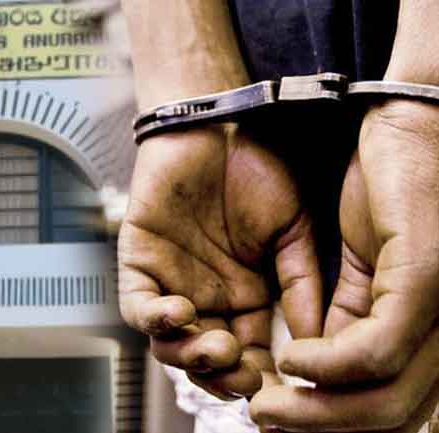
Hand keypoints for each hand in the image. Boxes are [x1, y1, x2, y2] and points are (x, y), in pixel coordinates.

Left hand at [118, 125, 322, 397]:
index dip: (258, 374)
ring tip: (217, 347)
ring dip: (190, 356)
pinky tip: (182, 311)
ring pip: (168, 343)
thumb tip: (316, 339)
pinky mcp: (140, 262)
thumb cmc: (255, 171)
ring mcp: (171, 282)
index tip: (274, 384)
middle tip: (243, 375)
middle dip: (222, 374)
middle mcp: (207, 296)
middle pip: (205, 358)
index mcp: (244, 296)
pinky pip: (137, 306)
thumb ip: (302, 282)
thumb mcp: (293, 230)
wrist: (218, 126)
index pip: (248, 352)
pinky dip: (156, 318)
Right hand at [250, 100, 438, 430]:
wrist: (413, 120)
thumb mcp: (366, 266)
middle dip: (320, 429)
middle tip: (268, 421)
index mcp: (433, 328)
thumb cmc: (395, 187)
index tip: (287, 419)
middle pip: (392, 419)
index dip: (338, 424)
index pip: (396, 406)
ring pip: (386, 401)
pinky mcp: (428, 279)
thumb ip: (345, 315)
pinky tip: (290, 358)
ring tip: (268, 401)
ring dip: (316, 412)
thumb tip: (319, 364)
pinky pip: (372, 351)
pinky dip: (325, 367)